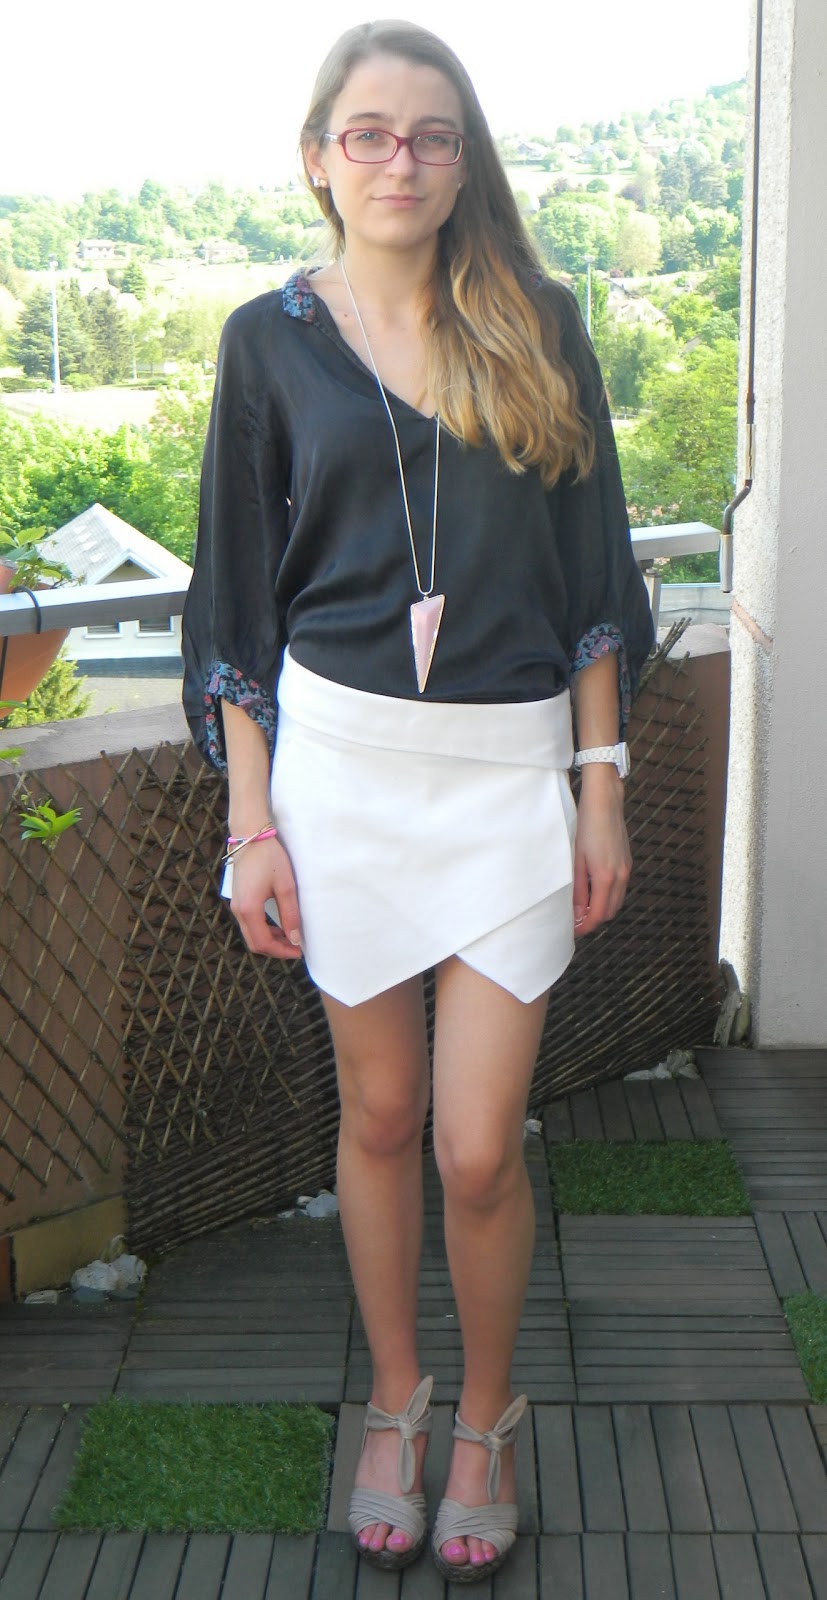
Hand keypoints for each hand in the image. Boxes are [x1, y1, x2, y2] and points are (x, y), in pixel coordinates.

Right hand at [229, 836, 302, 959]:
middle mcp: (238, 911)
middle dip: (275, 950)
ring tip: (290, 938)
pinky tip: (279, 926)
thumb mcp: (285, 886)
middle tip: (295, 948)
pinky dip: (263, 930)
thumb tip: (295, 939)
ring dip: (270, 941)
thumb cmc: (269, 858)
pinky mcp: (238, 900)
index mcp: (249, 909)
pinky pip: (249, 924)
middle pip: (255, 943)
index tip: (298, 951)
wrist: (250, 837)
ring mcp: (236, 905)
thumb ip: (290, 915)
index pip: (263, 943)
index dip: (282, 951)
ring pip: (251, 935)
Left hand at [572, 767, 631, 936]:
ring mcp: (626, 869)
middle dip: (594, 920)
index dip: (586, 926)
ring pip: (616, 901)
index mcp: (605, 877)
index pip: (598, 914)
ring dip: (602, 908)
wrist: (605, 802)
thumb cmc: (586, 826)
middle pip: (610, 912)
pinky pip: (620, 888)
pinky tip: (593, 890)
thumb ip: (578, 888)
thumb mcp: (576, 859)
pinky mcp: (627, 862)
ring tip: (583, 907)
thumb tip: (577, 912)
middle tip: (575, 920)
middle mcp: (621, 876)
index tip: (573, 930)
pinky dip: (608, 896)